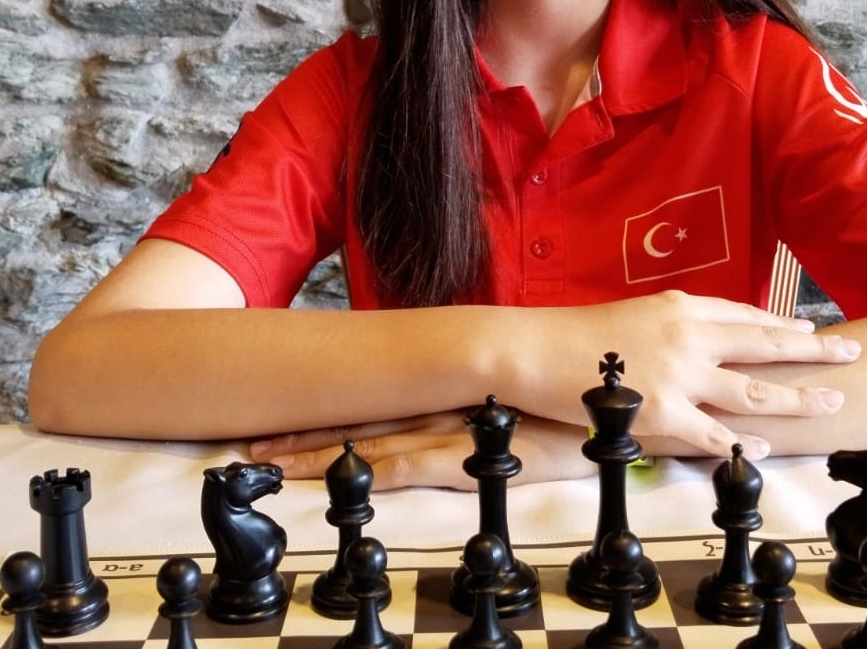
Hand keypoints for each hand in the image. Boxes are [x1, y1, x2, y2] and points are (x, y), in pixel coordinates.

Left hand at [248, 411, 592, 489]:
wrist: (617, 404)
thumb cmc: (569, 404)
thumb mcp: (511, 401)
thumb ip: (474, 405)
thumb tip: (444, 408)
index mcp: (446, 387)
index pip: (372, 396)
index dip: (325, 407)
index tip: (279, 413)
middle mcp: (440, 401)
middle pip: (358, 417)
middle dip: (302, 431)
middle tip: (249, 443)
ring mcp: (452, 429)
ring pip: (369, 441)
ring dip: (319, 454)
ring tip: (268, 461)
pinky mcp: (472, 457)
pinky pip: (409, 464)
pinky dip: (367, 471)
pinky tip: (335, 478)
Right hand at [512, 290, 859, 460]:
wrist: (532, 349)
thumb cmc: (574, 335)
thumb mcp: (631, 315)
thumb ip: (670, 325)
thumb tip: (699, 340)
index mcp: (679, 307)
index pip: (743, 315)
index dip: (781, 325)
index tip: (810, 332)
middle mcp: (688, 335)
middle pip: (764, 344)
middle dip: (813, 351)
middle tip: (852, 352)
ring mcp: (678, 375)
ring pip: (753, 389)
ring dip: (796, 397)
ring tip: (829, 402)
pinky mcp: (661, 412)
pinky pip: (712, 432)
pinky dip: (739, 442)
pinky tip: (761, 449)